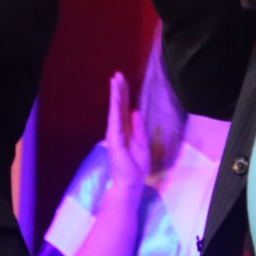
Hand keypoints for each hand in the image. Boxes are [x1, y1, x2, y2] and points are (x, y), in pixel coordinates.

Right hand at [101, 71, 149, 195]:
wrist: (131, 182)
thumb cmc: (136, 166)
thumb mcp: (142, 142)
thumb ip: (138, 127)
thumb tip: (134, 111)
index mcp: (126, 130)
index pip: (124, 109)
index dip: (124, 95)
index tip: (123, 81)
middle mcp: (118, 129)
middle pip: (119, 106)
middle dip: (119, 90)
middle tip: (117, 74)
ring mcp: (115, 132)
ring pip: (115, 109)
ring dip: (115, 94)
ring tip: (115, 80)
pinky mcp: (114, 137)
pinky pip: (115, 118)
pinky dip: (114, 107)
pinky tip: (115, 96)